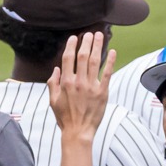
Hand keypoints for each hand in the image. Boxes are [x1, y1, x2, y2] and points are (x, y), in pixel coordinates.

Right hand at [48, 32, 113, 153]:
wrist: (78, 132)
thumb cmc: (65, 117)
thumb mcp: (53, 100)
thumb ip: (53, 83)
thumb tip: (56, 69)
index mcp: (66, 82)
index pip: (68, 58)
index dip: (71, 46)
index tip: (74, 38)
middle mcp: (78, 82)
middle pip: (83, 56)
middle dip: (86, 42)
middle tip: (89, 33)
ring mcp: (91, 87)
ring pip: (94, 62)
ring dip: (97, 47)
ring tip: (99, 36)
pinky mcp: (102, 93)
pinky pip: (107, 74)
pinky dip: (110, 62)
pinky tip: (112, 51)